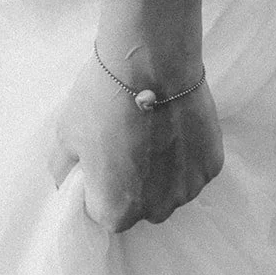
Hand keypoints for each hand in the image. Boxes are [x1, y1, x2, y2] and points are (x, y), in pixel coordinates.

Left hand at [50, 55, 222, 231]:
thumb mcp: (65, 133)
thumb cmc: (104, 98)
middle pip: (139, 204)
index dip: (98, 180)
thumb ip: (64, 169)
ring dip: (161, 169)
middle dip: (132, 180)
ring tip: (151, 128)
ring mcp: (187, 189)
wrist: (150, 63)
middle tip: (126, 139)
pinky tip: (173, 122)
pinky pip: (192, 167)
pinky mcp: (210, 165)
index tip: (101, 153)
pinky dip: (184, 152)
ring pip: (169, 188)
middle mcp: (155, 210)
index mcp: (115, 211)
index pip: (102, 208)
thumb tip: (70, 180)